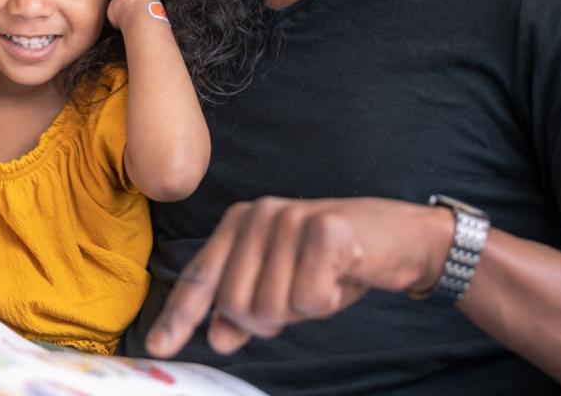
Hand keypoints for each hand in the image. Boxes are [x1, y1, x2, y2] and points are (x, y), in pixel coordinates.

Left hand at [144, 196, 453, 357]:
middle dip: (268, 319)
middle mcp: (259, 215)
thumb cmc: (336, 261)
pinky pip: (309, 299)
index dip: (180, 315)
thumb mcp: (285, 285)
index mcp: (241, 223)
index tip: (159, 345)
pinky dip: (328, 301)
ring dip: (301, 310)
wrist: (401, 236)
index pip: (202, 277)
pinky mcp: (325, 229)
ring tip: (323, 281)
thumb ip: (246, 308)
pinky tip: (342, 277)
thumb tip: (217, 335)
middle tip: (302, 294)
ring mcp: (290, 218)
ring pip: (270, 306)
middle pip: (236, 304)